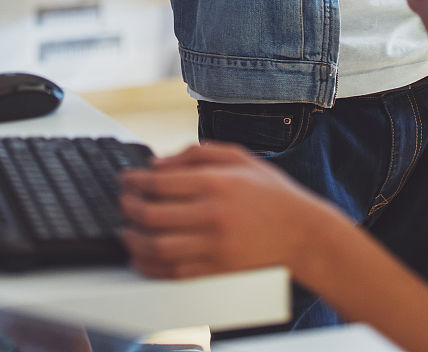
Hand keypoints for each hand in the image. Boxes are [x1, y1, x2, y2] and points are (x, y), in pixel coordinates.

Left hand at [118, 142, 328, 279]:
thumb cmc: (270, 193)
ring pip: (157, 248)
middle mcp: (213, 215)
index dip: (134, 181)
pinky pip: (173, 274)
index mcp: (217, 183)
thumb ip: (196, 154)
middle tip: (123, 203)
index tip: (125, 180)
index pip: (160, 182)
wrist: (304, 235)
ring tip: (125, 231)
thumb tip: (157, 163)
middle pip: (152, 216)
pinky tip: (142, 256)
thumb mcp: (239, 157)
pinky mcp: (218, 274)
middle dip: (128, 208)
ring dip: (133, 240)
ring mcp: (215, 248)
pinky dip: (150, 266)